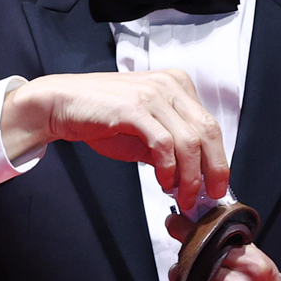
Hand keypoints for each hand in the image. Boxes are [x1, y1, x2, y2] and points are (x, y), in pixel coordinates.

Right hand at [1, 70, 226, 213]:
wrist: (63, 104)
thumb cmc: (102, 116)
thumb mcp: (145, 130)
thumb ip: (170, 146)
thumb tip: (192, 175)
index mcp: (177, 85)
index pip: (210, 125)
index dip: (218, 159)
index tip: (215, 184)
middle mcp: (169, 85)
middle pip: (208, 132)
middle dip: (214, 169)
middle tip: (210, 194)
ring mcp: (152, 94)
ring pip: (189, 141)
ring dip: (189, 176)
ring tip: (182, 195)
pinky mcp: (134, 108)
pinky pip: (163, 143)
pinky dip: (168, 168)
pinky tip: (163, 181)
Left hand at [160, 212, 280, 280]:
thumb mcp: (264, 267)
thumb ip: (235, 248)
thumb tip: (195, 222)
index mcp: (255, 267)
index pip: (214, 240)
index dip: (196, 234)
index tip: (175, 223)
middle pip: (197, 260)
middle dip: (190, 258)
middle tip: (189, 260)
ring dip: (181, 279)